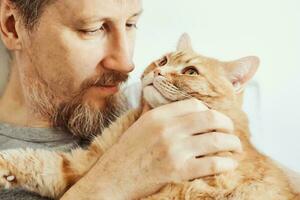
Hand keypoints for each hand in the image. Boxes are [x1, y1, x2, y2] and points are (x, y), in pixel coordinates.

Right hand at [61, 98, 241, 199]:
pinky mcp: (177, 171)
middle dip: (227, 124)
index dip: (209, 111)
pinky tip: (229, 164)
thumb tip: (178, 106)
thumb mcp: (139, 124)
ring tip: (235, 147)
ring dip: (232, 144)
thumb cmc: (127, 152)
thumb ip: (158, 113)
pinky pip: (211, 164)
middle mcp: (168, 129)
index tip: (214, 119)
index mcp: (158, 115)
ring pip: (215, 141)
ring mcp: (174, 150)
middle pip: (210, 119)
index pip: (194, 105)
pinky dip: (225, 163)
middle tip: (231, 131)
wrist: (113, 177)